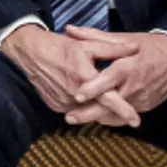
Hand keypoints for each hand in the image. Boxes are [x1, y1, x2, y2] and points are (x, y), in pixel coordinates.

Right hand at [2, 23, 137, 124]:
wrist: (30, 52)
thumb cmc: (60, 47)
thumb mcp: (88, 44)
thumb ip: (113, 48)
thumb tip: (135, 48)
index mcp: (84, 77)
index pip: (108, 99)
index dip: (124, 111)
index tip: (136, 121)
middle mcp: (73, 93)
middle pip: (99, 110)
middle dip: (113, 114)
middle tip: (127, 117)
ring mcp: (62, 102)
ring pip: (86, 110)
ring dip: (96, 108)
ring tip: (102, 100)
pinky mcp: (55, 105)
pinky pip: (74, 109)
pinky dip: (81, 106)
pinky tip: (83, 97)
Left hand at [68, 26, 166, 117]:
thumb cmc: (150, 45)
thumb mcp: (125, 38)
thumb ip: (95, 36)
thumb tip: (69, 29)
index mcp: (130, 66)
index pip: (110, 80)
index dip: (94, 89)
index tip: (77, 96)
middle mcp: (137, 85)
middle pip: (111, 104)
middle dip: (90, 113)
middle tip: (69, 117)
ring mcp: (144, 98)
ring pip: (118, 114)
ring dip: (98, 117)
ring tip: (77, 118)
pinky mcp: (148, 106)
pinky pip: (127, 115)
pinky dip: (112, 117)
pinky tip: (97, 116)